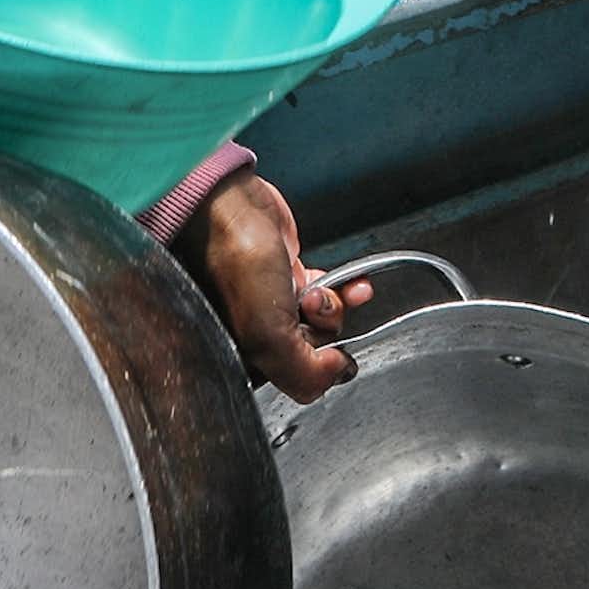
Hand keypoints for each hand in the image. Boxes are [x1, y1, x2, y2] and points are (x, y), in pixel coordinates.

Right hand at [188, 173, 369, 400]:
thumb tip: (338, 373)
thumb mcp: (268, 334)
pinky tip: (353, 284)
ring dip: (335, 307)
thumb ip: (304, 372)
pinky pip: (327, 292)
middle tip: (309, 307)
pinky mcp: (288, 275)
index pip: (296, 382)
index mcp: (246, 359)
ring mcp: (275, 304)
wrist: (234, 206)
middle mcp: (260, 336)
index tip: (325, 353)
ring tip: (322, 290)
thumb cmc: (237, 263)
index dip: (317, 368)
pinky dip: (344, 288)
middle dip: (325, 331)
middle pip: (314, 350)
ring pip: (323, 321)